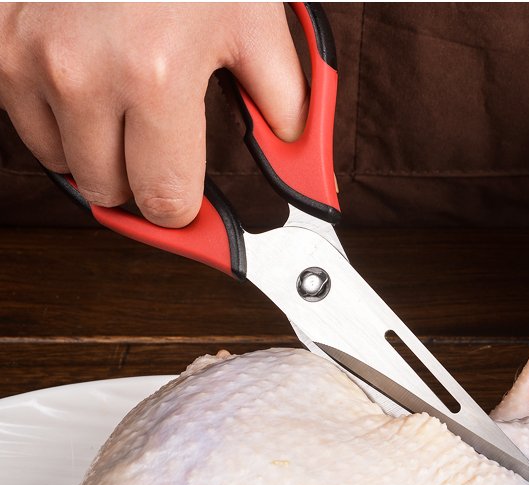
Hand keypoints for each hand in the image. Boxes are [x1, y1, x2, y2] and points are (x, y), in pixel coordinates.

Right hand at [0, 3, 306, 226]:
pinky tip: (86, 78)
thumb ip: (283, 109)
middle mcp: (82, 74)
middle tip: (160, 142)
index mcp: (157, 77)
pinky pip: (24, 120)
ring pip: (64, 163)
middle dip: (141, 180)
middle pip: (110, 192)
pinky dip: (57, 115)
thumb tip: (297, 168)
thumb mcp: (256, 26)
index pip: (165, 201)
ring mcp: (27, 58)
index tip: (188, 204)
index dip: (184, 209)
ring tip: (123, 98)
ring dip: (96, 148)